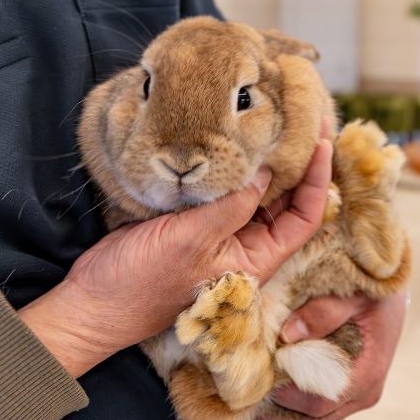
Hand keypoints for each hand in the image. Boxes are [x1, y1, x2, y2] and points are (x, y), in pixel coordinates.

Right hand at [19, 140, 332, 377]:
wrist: (96, 300)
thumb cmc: (144, 282)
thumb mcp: (193, 240)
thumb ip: (233, 206)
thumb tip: (267, 171)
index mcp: (256, 258)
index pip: (305, 217)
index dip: (319, 181)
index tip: (323, 141)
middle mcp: (245, 245)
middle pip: (287, 201)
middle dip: (300, 163)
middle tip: (307, 118)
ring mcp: (220, 232)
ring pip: (256, 192)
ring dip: (267, 160)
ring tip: (278, 121)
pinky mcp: (195, 220)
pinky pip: (226, 190)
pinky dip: (233, 166)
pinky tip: (235, 139)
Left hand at [257, 290, 406, 419]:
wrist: (389, 294)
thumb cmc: (372, 290)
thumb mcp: (352, 293)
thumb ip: (324, 311)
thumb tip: (288, 335)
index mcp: (369, 373)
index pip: (320, 402)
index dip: (286, 397)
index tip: (258, 378)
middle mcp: (364, 393)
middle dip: (275, 416)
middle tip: (243, 397)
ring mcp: (356, 398)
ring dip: (279, 418)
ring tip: (247, 402)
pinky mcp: (346, 395)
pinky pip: (314, 416)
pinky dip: (288, 412)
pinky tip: (264, 397)